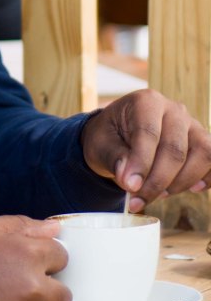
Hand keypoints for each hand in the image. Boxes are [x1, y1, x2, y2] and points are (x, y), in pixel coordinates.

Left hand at [81, 89, 210, 210]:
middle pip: (176, 148)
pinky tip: (190, 190)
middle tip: (138, 198)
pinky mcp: (202, 142)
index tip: (130, 187)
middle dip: (158, 180)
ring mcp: (192, 125)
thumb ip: (114, 158)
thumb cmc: (108, 137)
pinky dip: (206, 178)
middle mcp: (173, 109)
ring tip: (157, 194)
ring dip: (180, 182)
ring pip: (202, 154)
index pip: (149, 133)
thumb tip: (130, 180)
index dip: (141, 163)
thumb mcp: (100, 144)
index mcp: (146, 102)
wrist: (118, 136)